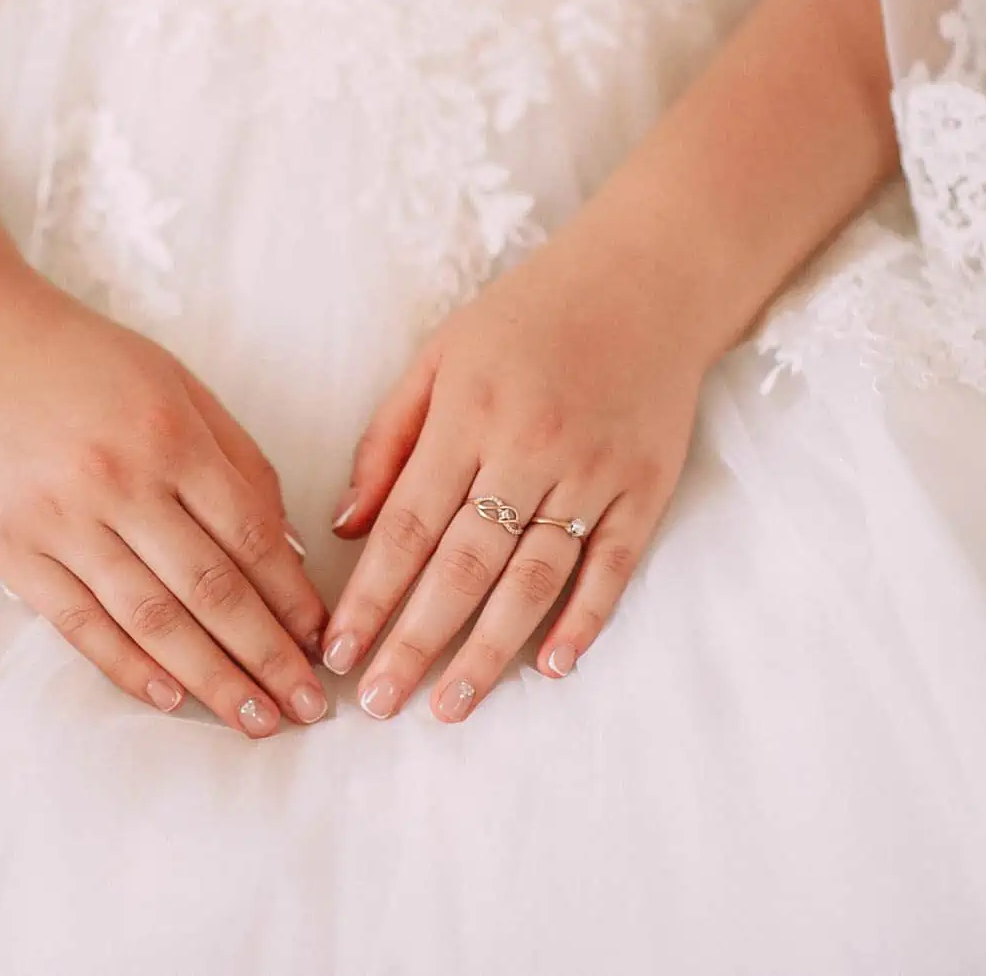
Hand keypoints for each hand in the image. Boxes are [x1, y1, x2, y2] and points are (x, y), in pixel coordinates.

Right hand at [0, 273, 329, 736]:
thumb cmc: (82, 360)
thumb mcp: (176, 383)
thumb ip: (238, 460)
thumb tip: (290, 550)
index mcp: (170, 435)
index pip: (250, 536)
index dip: (292, 599)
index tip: (322, 642)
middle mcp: (119, 482)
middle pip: (211, 590)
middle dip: (267, 656)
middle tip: (309, 707)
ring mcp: (61, 522)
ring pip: (151, 619)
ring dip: (211, 678)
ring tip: (255, 720)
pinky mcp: (10, 551)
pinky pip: (80, 624)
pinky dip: (128, 667)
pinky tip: (171, 698)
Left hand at [321, 218, 724, 722]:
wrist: (649, 279)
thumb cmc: (528, 315)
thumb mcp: (440, 354)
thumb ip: (388, 439)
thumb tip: (346, 526)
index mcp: (467, 412)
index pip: (407, 523)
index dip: (370, 594)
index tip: (337, 650)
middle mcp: (529, 446)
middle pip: (464, 564)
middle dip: (415, 640)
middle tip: (379, 704)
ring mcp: (593, 471)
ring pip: (533, 577)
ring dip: (488, 649)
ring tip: (448, 706)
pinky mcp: (646, 487)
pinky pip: (611, 567)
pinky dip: (582, 620)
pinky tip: (549, 667)